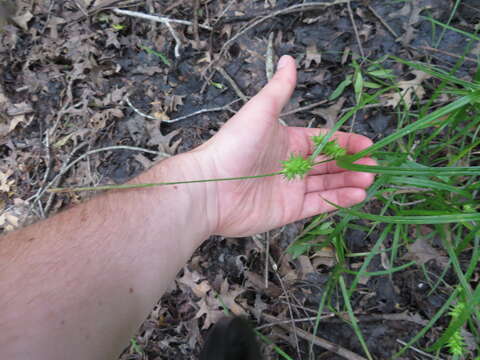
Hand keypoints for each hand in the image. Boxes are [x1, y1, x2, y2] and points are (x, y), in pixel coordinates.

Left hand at [186, 55, 375, 236]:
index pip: (324, 141)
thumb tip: (288, 60)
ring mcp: (290, 189)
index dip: (347, 143)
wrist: (210, 187)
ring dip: (350, 182)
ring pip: (327, 185)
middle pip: (329, 164)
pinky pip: (318, 205)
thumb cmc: (234, 145)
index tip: (368, 145)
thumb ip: (280, 89)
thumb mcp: (261, 111)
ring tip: (370, 180)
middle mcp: (291, 165)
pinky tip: (357, 196)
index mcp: (287, 141)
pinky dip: (338, 201)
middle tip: (373, 167)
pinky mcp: (288, 210)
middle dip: (352, 164)